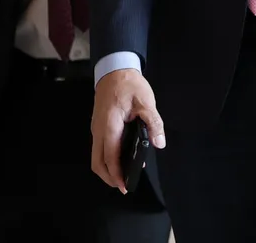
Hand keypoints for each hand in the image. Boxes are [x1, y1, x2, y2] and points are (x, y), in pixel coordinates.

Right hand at [91, 69, 164, 192]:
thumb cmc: (129, 85)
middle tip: (124, 185)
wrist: (114, 70)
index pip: (110, 157)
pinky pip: (100, 148)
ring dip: (108, 169)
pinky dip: (108, 158)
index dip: (117, 174)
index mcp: (109, 126)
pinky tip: (122, 158)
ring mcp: (96, 129)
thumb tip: (159, 143)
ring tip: (125, 175)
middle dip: (109, 177)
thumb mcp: (146, 102)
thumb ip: (153, 123)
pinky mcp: (99, 126)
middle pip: (97, 162)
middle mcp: (98, 130)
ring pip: (97, 156)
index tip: (125, 186)